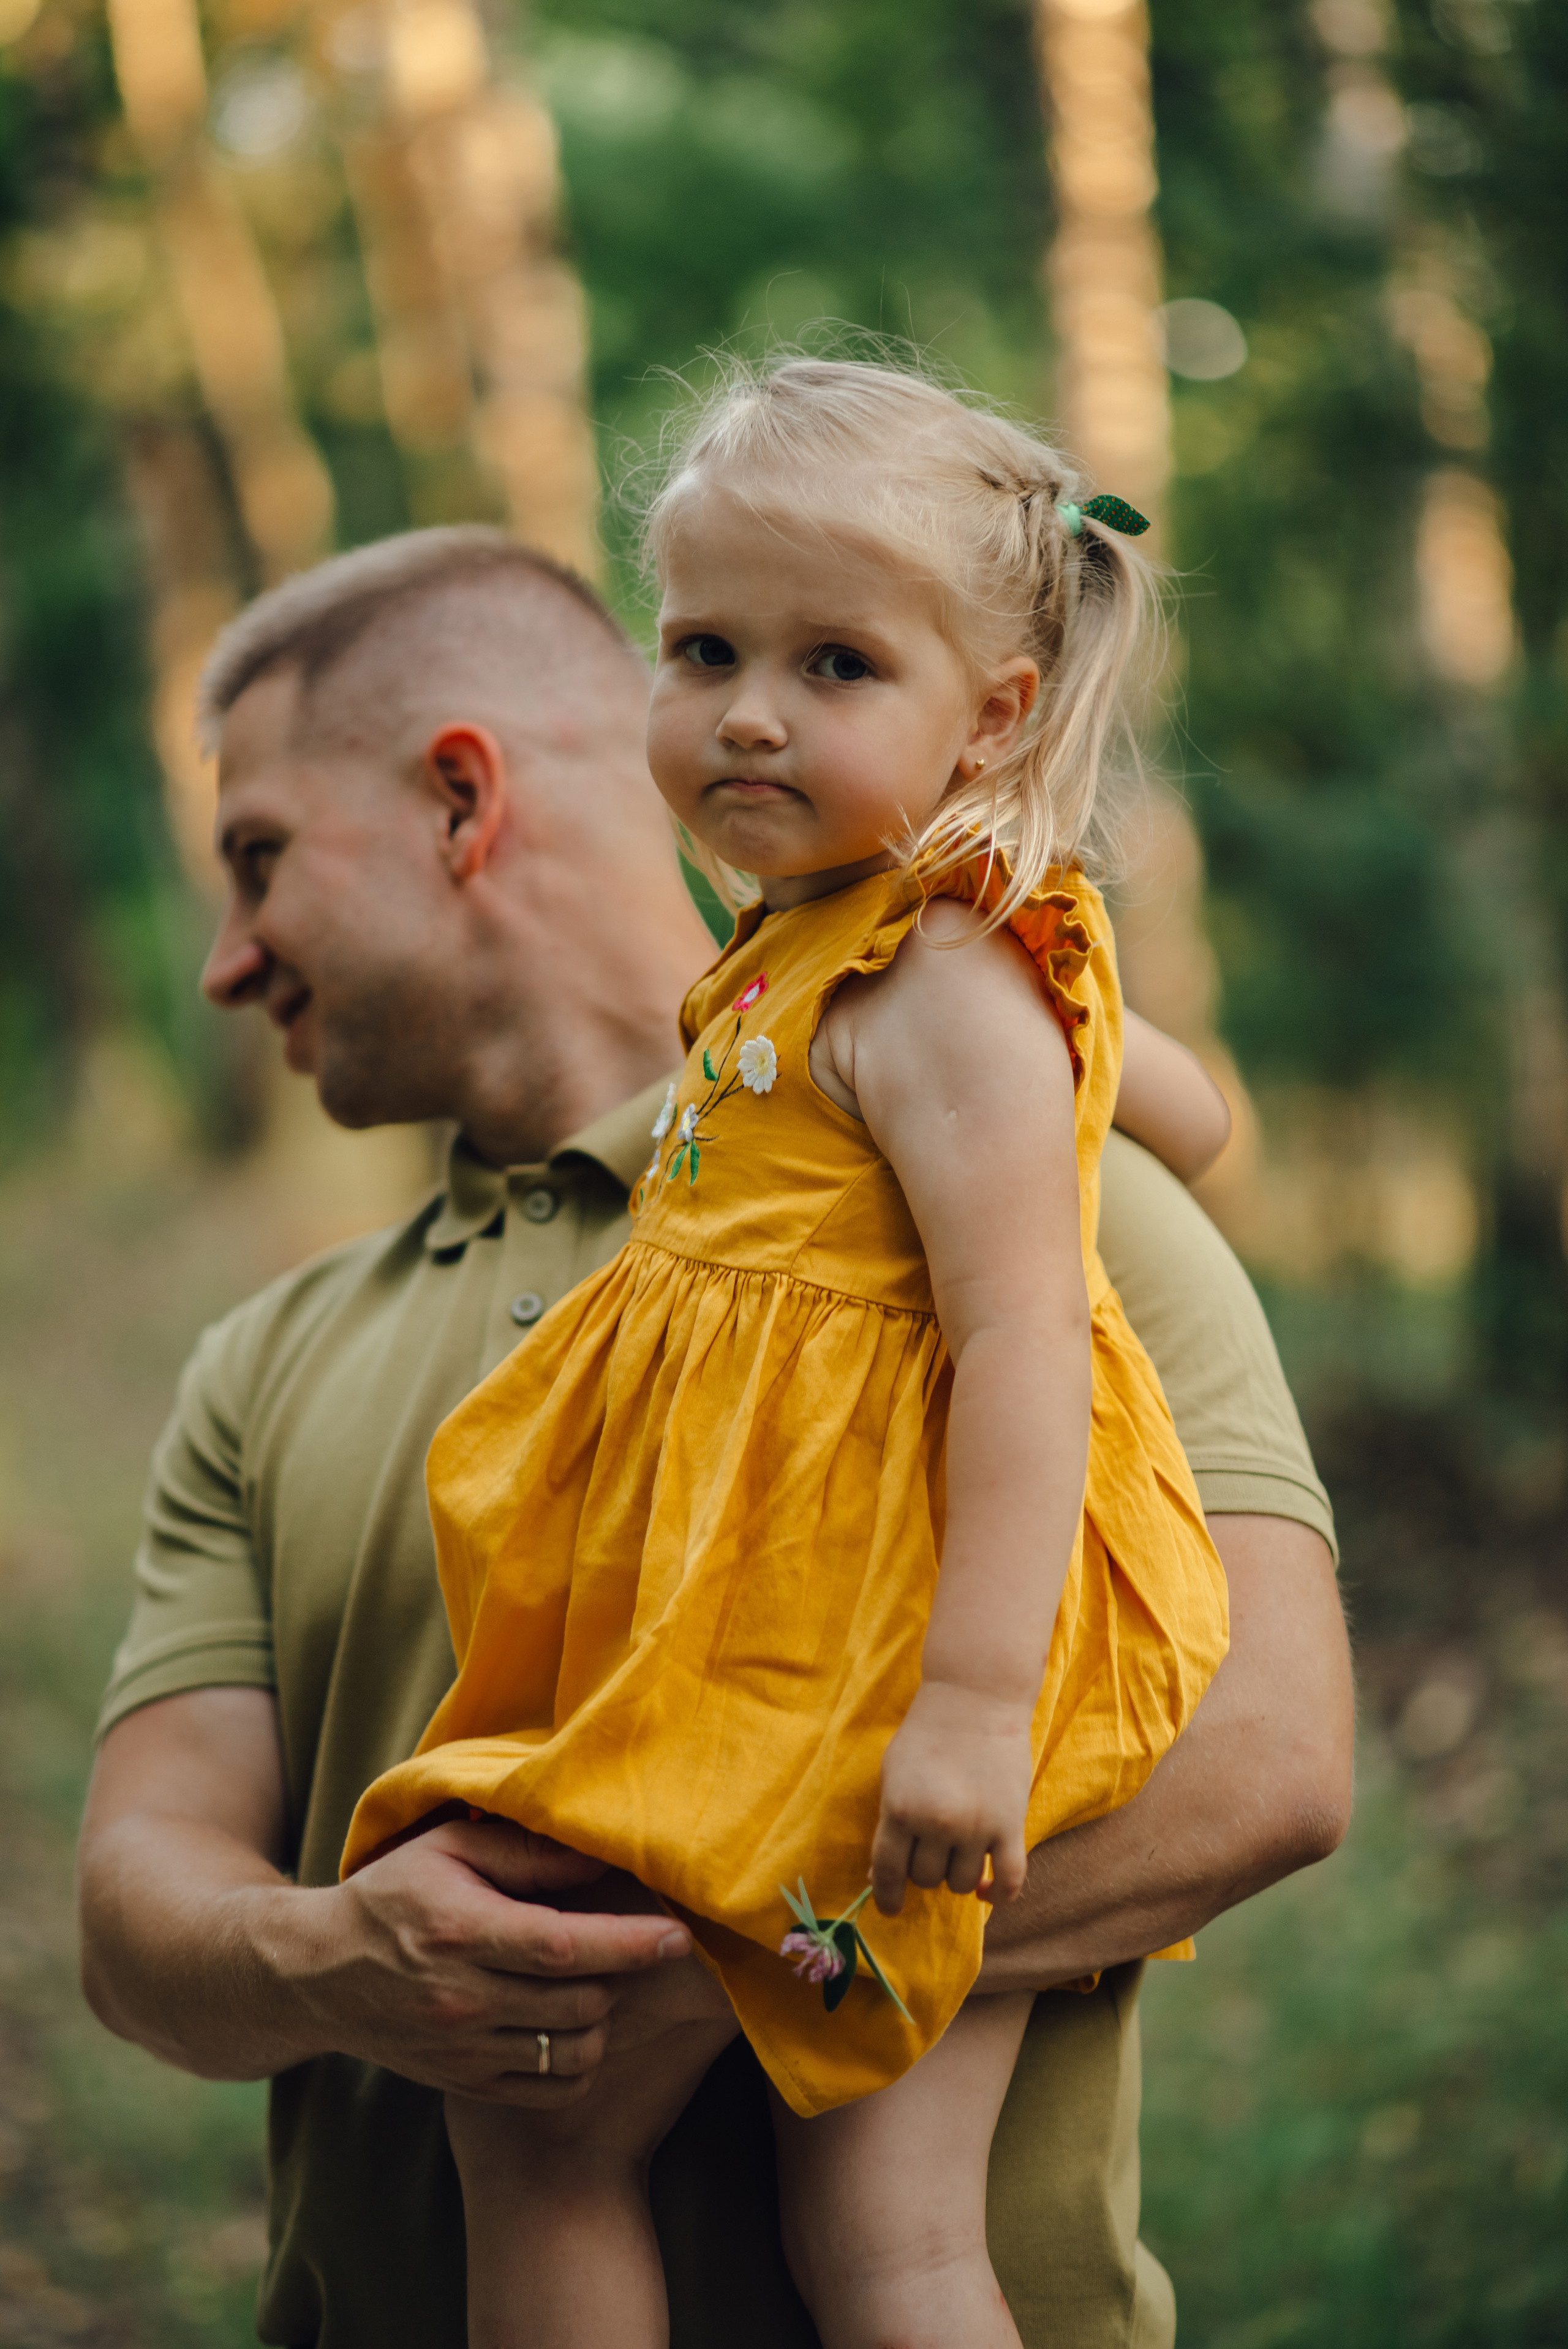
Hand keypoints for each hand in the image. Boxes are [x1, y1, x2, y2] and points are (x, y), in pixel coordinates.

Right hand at [299, 1817, 695, 2107]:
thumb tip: (600, 1852)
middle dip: (623, 1976)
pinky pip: (552, 2089)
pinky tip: (573, 2024)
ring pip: (574, 2050)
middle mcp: (461, 1999)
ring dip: (603, 2018)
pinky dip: (579, 2062)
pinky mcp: (465, 2085)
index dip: (628, 1944)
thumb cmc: (392, 1896)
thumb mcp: (448, 1849)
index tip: (678, 1935)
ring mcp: (463, 2051)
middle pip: (580, 2003)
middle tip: (632, 1947)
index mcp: (458, 1932)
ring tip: (597, 1981)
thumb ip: (525, 1851)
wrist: (318, 1976)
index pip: (561, 1946)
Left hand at [869, 1679, 1033, 1916]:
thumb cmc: (927, 1734)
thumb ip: (888, 1823)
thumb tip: (878, 1877)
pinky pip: (1010, 1880)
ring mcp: (977, 1827)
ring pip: (963, 1883)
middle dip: (924, 1869)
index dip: (886, 1896)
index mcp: (900, 1808)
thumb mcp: (893, 1773)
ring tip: (958, 1849)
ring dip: (957, 1875)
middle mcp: (937, 1823)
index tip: (891, 1909)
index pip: (887, 1871)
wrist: (975, 1699)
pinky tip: (989, 1891)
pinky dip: (1000, 1895)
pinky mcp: (1011, 1825)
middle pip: (926, 1878)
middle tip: (931, 1846)